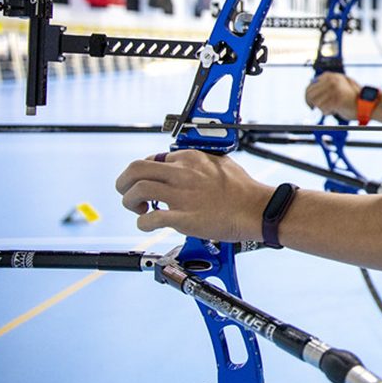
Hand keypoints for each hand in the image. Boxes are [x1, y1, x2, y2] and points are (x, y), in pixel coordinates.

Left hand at [116, 150, 270, 240]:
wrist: (257, 209)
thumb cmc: (244, 189)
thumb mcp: (221, 162)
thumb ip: (199, 162)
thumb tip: (184, 164)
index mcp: (190, 158)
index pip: (152, 159)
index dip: (145, 173)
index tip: (148, 183)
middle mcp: (182, 173)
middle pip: (135, 169)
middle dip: (124, 182)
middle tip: (128, 193)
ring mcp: (181, 195)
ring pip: (137, 190)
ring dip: (130, 202)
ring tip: (140, 210)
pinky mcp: (183, 218)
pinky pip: (150, 219)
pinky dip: (143, 223)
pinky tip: (150, 225)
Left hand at [306, 71, 360, 119]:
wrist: (366, 104)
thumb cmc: (352, 98)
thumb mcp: (339, 86)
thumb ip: (326, 85)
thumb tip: (309, 91)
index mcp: (330, 76)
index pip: (310, 87)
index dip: (308, 98)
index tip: (311, 105)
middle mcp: (331, 80)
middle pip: (310, 95)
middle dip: (312, 104)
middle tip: (318, 110)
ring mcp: (334, 89)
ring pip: (316, 103)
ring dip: (321, 109)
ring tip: (331, 109)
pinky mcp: (337, 99)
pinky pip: (324, 109)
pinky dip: (327, 112)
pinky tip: (335, 111)